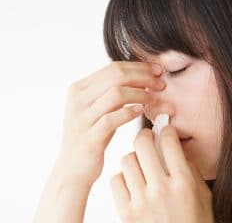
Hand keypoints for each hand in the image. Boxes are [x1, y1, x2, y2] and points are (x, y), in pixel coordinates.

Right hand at [56, 61, 165, 187]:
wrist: (72, 167)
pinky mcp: (89, 136)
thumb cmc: (91, 135)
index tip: (157, 71)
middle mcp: (77, 99)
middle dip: (143, 76)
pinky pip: (113, 118)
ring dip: (140, 94)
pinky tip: (142, 112)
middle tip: (161, 83)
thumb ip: (111, 92)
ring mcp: (82, 117)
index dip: (138, 67)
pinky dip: (130, 113)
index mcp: (79, 88)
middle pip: (116, 76)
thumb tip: (140, 76)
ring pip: (116, 94)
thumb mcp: (97, 109)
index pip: (113, 67)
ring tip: (154, 98)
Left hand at [110, 126, 214, 222]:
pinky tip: (130, 182)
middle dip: (143, 135)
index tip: (164, 130)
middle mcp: (161, 190)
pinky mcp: (125, 212)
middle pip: (142, 145)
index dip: (166, 131)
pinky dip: (121, 177)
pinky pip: (116, 180)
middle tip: (145, 137)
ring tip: (138, 164)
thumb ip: (190, 173)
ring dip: (132, 158)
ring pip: (127, 160)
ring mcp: (141, 201)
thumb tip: (177, 151)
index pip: (170, 144)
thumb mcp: (202, 200)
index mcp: (183, 185)